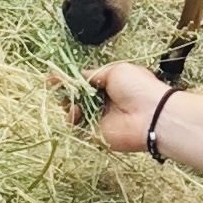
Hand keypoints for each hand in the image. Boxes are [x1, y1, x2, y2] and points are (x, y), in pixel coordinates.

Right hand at [52, 61, 173, 152]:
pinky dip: (72, 118)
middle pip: (78, 95)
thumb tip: (81, 75)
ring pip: (76, 110)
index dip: (70, 78)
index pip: (86, 80)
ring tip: (68, 102)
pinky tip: (75, 112)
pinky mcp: (96, 132)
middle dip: (66, 91)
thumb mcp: (116, 71)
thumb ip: (95, 74)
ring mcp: (100, 116)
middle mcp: (104, 99)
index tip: (52, 77)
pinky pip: (78, 125)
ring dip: (68, 104)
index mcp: (111, 82)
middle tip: (57, 87)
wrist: (150, 116)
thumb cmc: (138, 88)